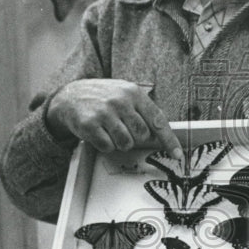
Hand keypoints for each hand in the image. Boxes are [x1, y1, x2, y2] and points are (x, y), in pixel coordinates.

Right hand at [46, 79, 181, 159]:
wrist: (70, 96)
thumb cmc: (104, 98)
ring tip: (110, 130)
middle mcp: (120, 101)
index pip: (157, 120)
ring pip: (126, 143)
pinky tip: (99, 133)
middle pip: (142, 134)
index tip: (178, 155)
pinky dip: (105, 144)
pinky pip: (108, 146)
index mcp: (134, 93)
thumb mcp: (125, 95)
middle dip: (135, 137)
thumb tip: (161, 133)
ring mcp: (105, 112)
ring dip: (120, 142)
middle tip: (123, 128)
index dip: (169, 140)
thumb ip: (144, 110)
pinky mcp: (90, 125)